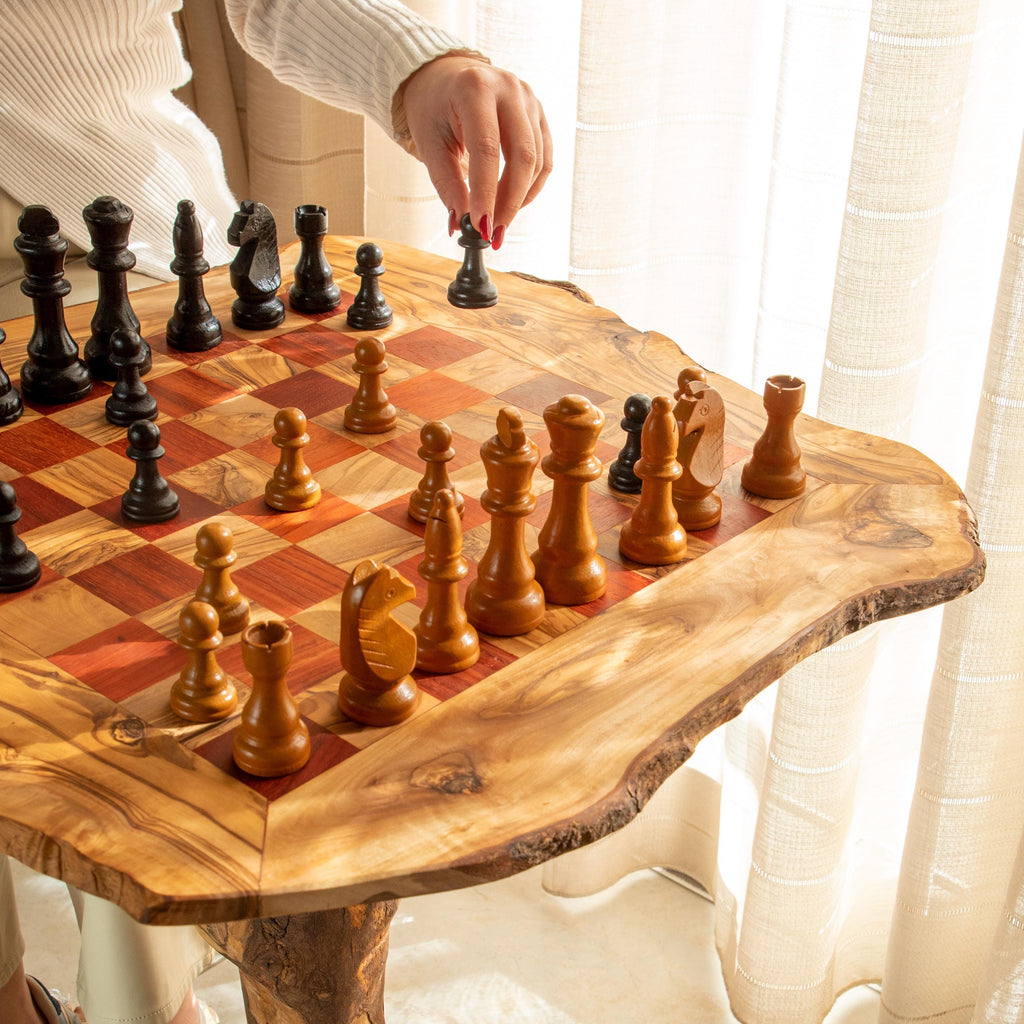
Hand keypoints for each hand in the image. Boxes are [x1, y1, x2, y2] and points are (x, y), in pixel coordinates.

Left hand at [400, 54, 551, 249]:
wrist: (445, 75)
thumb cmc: (433, 106)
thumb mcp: (430, 144)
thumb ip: (447, 183)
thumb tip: (462, 222)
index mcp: (475, 88)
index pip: (487, 149)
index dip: (487, 192)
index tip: (481, 226)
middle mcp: (508, 88)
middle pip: (522, 156)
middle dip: (509, 202)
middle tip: (494, 234)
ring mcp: (529, 99)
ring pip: (537, 161)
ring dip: (520, 198)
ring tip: (499, 222)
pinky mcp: (539, 113)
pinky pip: (544, 158)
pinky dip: (531, 186)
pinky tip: (513, 202)